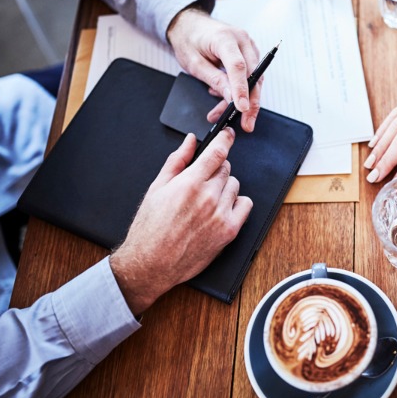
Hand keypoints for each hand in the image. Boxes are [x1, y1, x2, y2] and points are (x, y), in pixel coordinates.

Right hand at [109, 130, 252, 314]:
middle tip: (201, 181)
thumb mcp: (157, 188)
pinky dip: (237, 204)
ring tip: (206, 200)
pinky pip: (246, 205)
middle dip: (214, 170)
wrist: (151, 263)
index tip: (228, 135)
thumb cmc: (150, 228)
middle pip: (226, 168)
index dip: (225, 139)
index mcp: (189, 184)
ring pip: (234, 185)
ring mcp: (221, 215)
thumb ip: (177, 161)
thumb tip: (190, 141)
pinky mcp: (229, 231)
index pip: (217, 152)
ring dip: (224, 187)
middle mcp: (208, 197)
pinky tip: (222, 209)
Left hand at [167, 7, 261, 131]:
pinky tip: (226, 96)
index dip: (241, 90)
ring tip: (224, 113)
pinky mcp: (249, 53)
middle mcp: (242, 40)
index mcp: (225, 38)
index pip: (238, 67)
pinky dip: (241, 90)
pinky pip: (251, 75)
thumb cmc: (189, 40)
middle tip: (247, 123)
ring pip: (255, 79)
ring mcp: (248, 45)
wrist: (189, 24)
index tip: (242, 108)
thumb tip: (231, 98)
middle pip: (254, 75)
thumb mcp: (194, 63)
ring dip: (244, 99)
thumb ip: (215, 80)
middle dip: (251, 102)